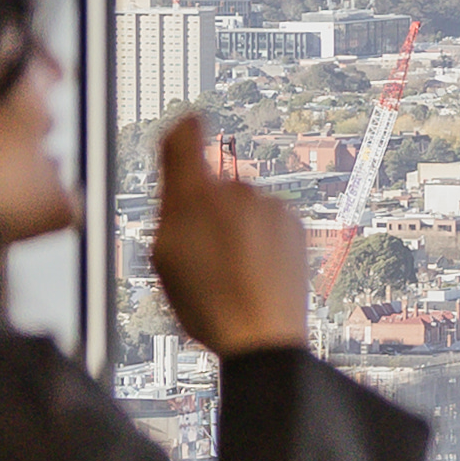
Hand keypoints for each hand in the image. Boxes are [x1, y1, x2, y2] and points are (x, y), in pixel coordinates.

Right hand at [149, 112, 312, 356]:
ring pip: (242, 207)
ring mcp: (269, 206)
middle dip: (204, 208)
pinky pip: (267, 223)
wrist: (260, 334)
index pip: (187, 133)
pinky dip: (258, 240)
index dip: (183, 129)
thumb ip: (171, 194)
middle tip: (196, 254)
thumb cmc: (206, 300)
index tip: (186, 126)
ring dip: (232, 227)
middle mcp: (236, 190)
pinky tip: (251, 273)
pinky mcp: (294, 224)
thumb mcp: (164, 250)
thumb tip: (184, 139)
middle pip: (214, 184)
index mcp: (193, 194)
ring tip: (226, 272)